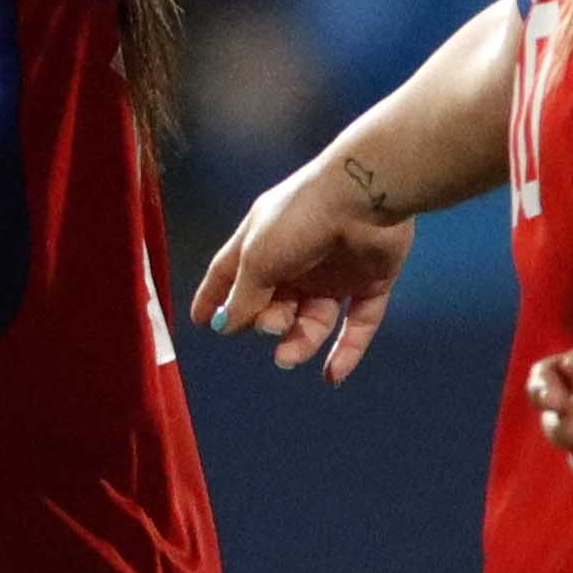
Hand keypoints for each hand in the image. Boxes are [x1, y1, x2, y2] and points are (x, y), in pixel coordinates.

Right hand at [195, 151, 415, 380]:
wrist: (365, 197)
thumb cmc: (298, 220)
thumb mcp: (257, 259)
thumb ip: (242, 297)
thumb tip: (226, 326)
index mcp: (262, 244)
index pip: (230, 274)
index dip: (214, 297)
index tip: (202, 323)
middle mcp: (296, 260)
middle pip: (274, 304)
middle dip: (267, 322)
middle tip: (269, 328)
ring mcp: (335, 274)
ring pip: (313, 320)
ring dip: (300, 341)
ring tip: (290, 356)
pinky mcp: (371, 284)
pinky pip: (357, 325)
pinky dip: (347, 351)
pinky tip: (332, 375)